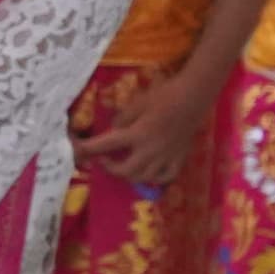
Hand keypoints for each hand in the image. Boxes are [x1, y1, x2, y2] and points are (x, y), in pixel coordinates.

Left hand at [73, 71, 217, 191]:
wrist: (195, 96)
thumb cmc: (165, 95)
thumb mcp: (138, 103)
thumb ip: (123, 119)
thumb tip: (113, 130)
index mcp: (137, 134)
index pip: (107, 145)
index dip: (89, 149)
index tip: (79, 151)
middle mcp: (151, 150)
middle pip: (126, 171)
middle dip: (110, 169)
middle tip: (104, 160)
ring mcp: (166, 156)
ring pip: (145, 178)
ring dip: (130, 176)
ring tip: (125, 166)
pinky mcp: (180, 157)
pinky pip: (166, 176)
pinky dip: (156, 178)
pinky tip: (150, 172)